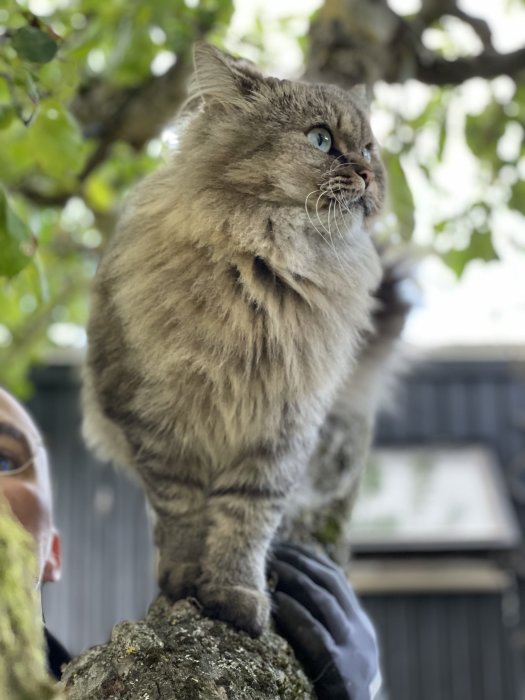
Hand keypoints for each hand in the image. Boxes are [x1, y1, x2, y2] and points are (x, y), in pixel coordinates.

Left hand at [269, 542, 381, 699]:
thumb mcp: (339, 651)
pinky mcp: (340, 668)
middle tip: (275, 552)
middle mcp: (360, 631)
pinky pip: (317, 634)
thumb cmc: (337, 687)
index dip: (310, 558)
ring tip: (273, 568)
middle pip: (331, 582)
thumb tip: (292, 588)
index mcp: (359, 624)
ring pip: (325, 602)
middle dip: (301, 562)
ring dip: (296, 580)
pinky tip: (278, 602)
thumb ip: (325, 624)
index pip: (336, 577)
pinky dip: (296, 614)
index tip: (285, 547)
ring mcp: (353, 649)